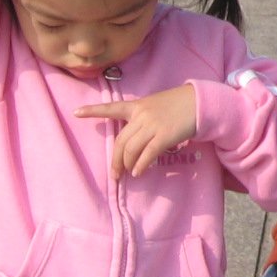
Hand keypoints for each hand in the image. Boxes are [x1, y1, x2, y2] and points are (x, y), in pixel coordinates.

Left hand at [75, 84, 196, 178]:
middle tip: (115, 174)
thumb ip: (144, 119)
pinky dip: (141, 165)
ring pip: (131, 149)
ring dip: (127, 165)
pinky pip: (147, 154)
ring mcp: (153, 125)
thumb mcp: (157, 105)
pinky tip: (139, 172)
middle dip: (116, 160)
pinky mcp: (164, 135)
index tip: (76, 113)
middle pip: (121, 141)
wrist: (201, 102)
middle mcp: (142, 115)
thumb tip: (136, 142)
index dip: (93, 111)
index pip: (112, 107)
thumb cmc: (179, 105)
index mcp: (138, 106)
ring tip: (129, 174)